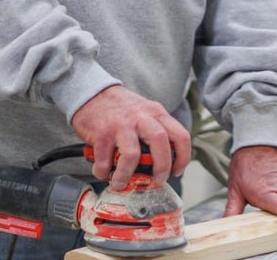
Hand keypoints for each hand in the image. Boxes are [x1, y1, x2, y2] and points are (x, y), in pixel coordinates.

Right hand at [71, 84, 190, 189]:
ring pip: (132, 155)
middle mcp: (141, 118)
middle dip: (162, 167)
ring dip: (126, 175)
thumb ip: (157, 130)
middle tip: (157, 181)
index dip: (183, 158)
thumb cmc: (122, 109)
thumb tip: (165, 162)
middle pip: (160, 142)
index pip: (181, 136)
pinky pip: (104, 161)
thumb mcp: (146, 112)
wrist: (93, 93)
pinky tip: (103, 172)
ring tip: (120, 183)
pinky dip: (103, 172)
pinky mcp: (102, 134)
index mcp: (157, 113)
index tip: (176, 171)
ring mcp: (121, 126)